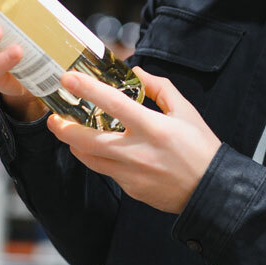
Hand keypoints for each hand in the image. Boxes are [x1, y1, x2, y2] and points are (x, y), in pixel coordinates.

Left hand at [47, 67, 221, 213]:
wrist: (211, 191)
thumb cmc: (201, 148)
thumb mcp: (186, 111)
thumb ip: (160, 87)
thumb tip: (136, 73)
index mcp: (154, 128)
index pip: (114, 105)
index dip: (88, 90)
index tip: (68, 79)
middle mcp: (138, 152)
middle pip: (86, 140)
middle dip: (62, 128)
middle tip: (53, 117)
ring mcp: (131, 175)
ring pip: (89, 159)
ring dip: (74, 144)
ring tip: (68, 131)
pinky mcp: (130, 189)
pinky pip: (105, 171)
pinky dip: (96, 158)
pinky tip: (95, 149)